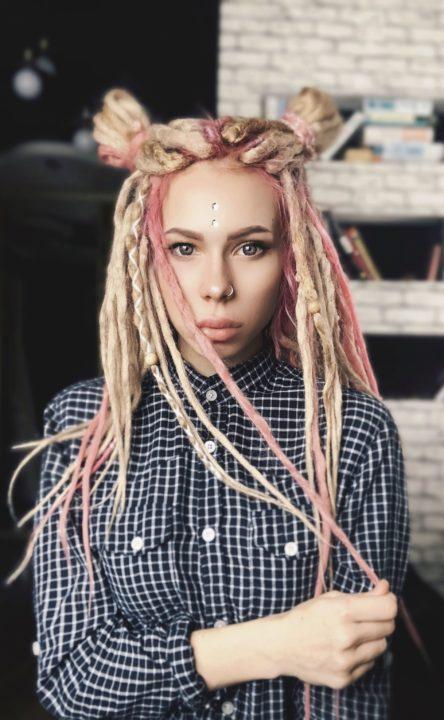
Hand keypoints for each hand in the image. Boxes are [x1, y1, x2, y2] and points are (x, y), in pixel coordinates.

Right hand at [273, 579, 396, 688]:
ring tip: (354, 634)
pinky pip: (369, 664)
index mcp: (342, 611)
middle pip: (388, 627)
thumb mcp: (330, 598)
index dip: (389, 601)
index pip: (388, 608)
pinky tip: (345, 649)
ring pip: (382, 646)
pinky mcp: (344, 678)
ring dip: (373, 638)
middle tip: (367, 616)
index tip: (385, 599)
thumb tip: (386, 588)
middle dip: (381, 619)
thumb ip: (362, 595)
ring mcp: (346, 660)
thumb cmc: (306, 617)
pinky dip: (363, 655)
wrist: (281, 645)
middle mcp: (346, 637)